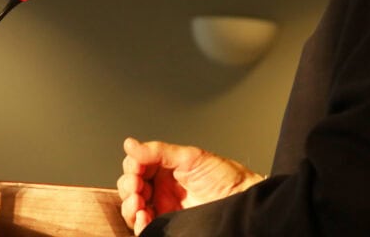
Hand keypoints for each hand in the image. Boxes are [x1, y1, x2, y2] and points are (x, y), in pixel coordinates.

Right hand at [117, 137, 264, 233]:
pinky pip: (144, 226)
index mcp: (165, 167)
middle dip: (129, 186)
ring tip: (138, 202)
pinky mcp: (166, 223)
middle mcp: (161, 187)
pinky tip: (143, 216)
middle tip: (137, 186)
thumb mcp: (191, 157)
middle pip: (130, 186)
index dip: (132, 166)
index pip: (136, 165)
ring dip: (130, 205)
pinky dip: (138, 223)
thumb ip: (159, 151)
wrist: (240, 199)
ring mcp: (163, 206)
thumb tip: (131, 144)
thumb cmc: (225, 177)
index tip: (136, 168)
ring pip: (133, 207)